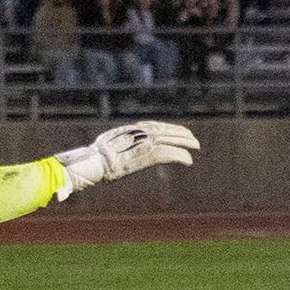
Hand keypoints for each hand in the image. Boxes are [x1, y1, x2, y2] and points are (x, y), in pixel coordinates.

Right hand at [56, 121, 198, 194]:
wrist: (93, 163)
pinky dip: (179, 156)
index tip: (180, 132)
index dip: (169, 129)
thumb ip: (118, 146)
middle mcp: (138, 134)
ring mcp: (142, 143)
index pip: (154, 126)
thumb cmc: (95, 159)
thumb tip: (116, 151)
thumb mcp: (108, 147)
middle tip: (194, 139)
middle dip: (181, 134)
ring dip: (184, 143)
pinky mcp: (145, 156)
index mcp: (131, 130)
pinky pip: (166, 154)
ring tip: (196, 147)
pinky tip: (188, 160)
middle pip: (165, 131)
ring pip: (169, 140)